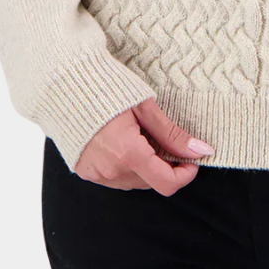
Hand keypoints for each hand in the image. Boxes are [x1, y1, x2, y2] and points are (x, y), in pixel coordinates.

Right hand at [73, 98, 215, 194]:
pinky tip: (121, 143)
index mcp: (129, 154)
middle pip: (151, 182)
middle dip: (164, 166)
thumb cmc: (108, 89)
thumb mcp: (146, 108)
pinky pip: (114, 179)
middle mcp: (112, 171)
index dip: (185, 175)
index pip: (167, 184)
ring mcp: (97, 174)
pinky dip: (125, 166)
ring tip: (139, 137)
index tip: (190, 160)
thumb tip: (201, 151)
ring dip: (144, 167)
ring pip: (134, 182)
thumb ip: (173, 135)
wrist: (67, 84)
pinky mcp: (85, 172)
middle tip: (162, 140)